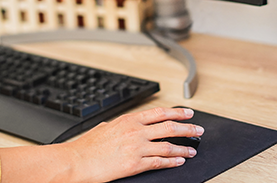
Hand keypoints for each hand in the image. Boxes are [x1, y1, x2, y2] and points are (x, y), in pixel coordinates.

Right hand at [0, 107, 203, 182]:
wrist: (77, 161)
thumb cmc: (86, 147)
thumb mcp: (104, 127)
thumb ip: (117, 126)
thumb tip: (121, 125)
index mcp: (128, 120)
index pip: (159, 113)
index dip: (176, 113)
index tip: (188, 113)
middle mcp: (135, 131)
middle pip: (169, 127)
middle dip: (187, 129)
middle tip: (199, 130)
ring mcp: (137, 147)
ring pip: (168, 145)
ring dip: (183, 148)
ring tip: (192, 149)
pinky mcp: (136, 164)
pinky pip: (160, 162)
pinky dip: (172, 161)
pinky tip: (180, 161)